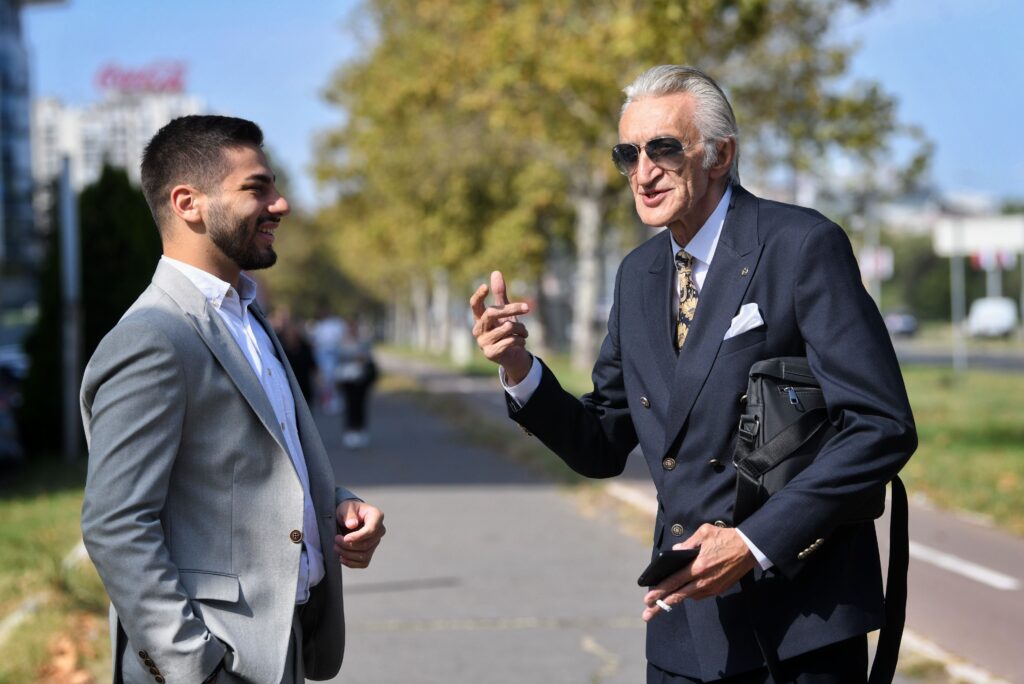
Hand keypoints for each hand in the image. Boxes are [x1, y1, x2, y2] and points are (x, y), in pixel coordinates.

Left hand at [334, 500, 385, 568]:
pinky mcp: (370, 551)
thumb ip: (349, 514)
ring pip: (364, 555)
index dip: (358, 537)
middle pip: (366, 545)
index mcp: (377, 516)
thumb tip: (352, 525)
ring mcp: (376, 542)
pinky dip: (351, 563)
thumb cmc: (348, 509)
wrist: (347, 517)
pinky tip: (341, 557)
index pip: (371, 530)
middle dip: (348, 545)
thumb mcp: (346, 507)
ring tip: (336, 548)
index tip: (344, 538)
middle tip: (336, 540)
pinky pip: (363, 563)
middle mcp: (380, 530)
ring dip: (348, 554)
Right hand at [470, 270, 531, 382]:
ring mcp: (483, 342)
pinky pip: (510, 340)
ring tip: (524, 333)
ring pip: (506, 327)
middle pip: (492, 312)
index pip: (474, 305)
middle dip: (512, 309)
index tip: (485, 286)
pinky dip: (520, 340)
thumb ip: (499, 294)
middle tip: (527, 307)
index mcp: (480, 318)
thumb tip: (495, 272)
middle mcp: (478, 330)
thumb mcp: (505, 312)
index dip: (479, 296)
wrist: (513, 356)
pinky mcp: (491, 353)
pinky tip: (521, 342)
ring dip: (521, 329)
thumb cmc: (508, 331)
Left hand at [642, 524, 756, 620]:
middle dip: (661, 605)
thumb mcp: (705, 532)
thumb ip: (687, 543)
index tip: (647, 599)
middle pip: (678, 595)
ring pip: (689, 597)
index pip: (674, 581)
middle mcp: (704, 580)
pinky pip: (700, 595)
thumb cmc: (726, 537)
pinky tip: (682, 592)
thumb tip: (674, 552)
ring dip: (675, 600)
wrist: (750, 548)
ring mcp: (713, 586)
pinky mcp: (720, 589)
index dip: (659, 591)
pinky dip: (690, 594)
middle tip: (647, 613)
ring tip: (661, 604)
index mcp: (698, 566)